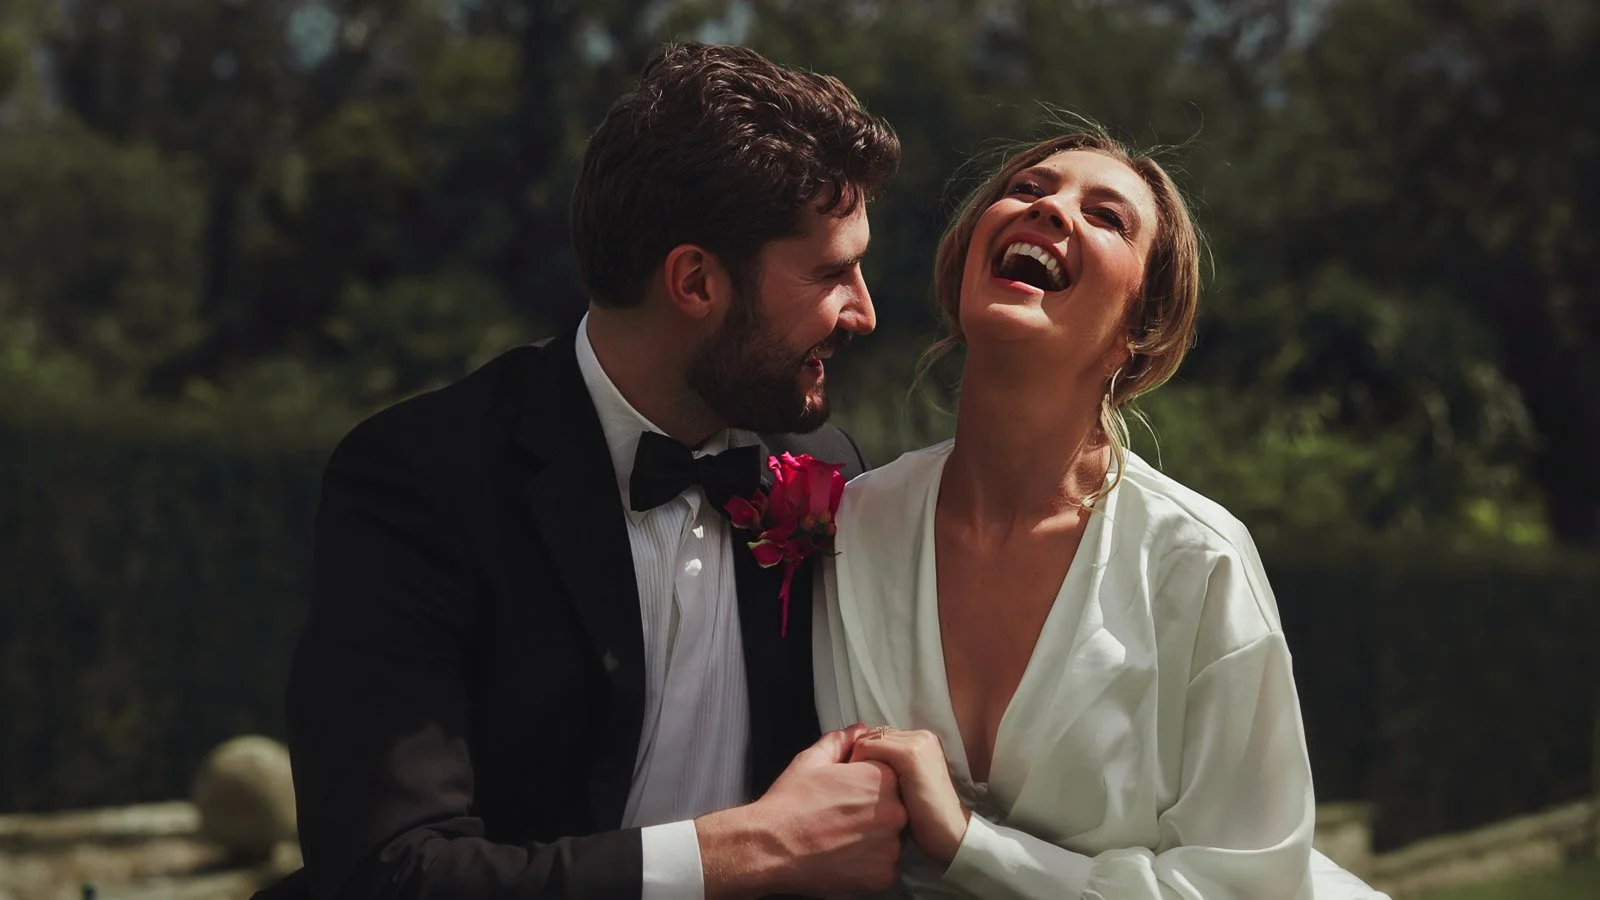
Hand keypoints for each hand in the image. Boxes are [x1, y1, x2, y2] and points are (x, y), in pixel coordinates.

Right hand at [697, 724, 906, 898]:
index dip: (866, 786)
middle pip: (895, 809)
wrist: (770, 846)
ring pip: (892, 839)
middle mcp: (895, 810)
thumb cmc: (790, 801)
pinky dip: (870, 864)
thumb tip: (859, 729)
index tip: (846, 795)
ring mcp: (891, 846)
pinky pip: (885, 867)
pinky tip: (844, 857)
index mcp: (882, 778)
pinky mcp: (883, 875)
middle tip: (842, 818)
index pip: (890, 778)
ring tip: (842, 839)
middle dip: (874, 812)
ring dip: (874, 839)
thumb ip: (841, 742)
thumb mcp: (812, 760)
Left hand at [848, 727, 970, 865]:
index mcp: (923, 740)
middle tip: (849, 783)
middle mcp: (921, 735)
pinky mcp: (909, 754)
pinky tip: (857, 787)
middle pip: (871, 735)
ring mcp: (917, 743)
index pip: (879, 735)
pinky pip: (868, 748)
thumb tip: (860, 761)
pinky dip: (857, 765)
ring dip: (855, 761)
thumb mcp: (909, 784)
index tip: (853, 778)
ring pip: (867, 740)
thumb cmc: (927, 817)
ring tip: (853, 787)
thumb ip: (892, 766)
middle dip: (857, 756)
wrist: (952, 834)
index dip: (863, 756)